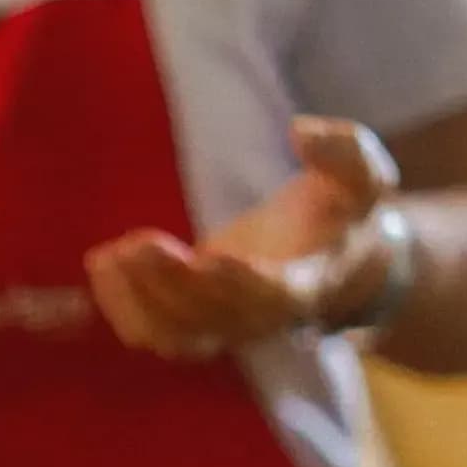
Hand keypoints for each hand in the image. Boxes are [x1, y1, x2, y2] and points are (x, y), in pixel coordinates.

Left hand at [86, 117, 398, 359]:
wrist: (333, 264)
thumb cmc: (343, 215)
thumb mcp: (364, 177)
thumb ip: (345, 151)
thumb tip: (302, 130)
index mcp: (304, 286)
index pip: (272, 297)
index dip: (241, 284)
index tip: (212, 257)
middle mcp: (259, 318)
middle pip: (209, 318)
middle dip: (169, 284)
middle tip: (137, 244)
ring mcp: (223, 326)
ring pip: (172, 336)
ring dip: (136, 301)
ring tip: (110, 256)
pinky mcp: (193, 321)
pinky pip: (151, 332)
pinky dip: (121, 308)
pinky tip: (102, 264)